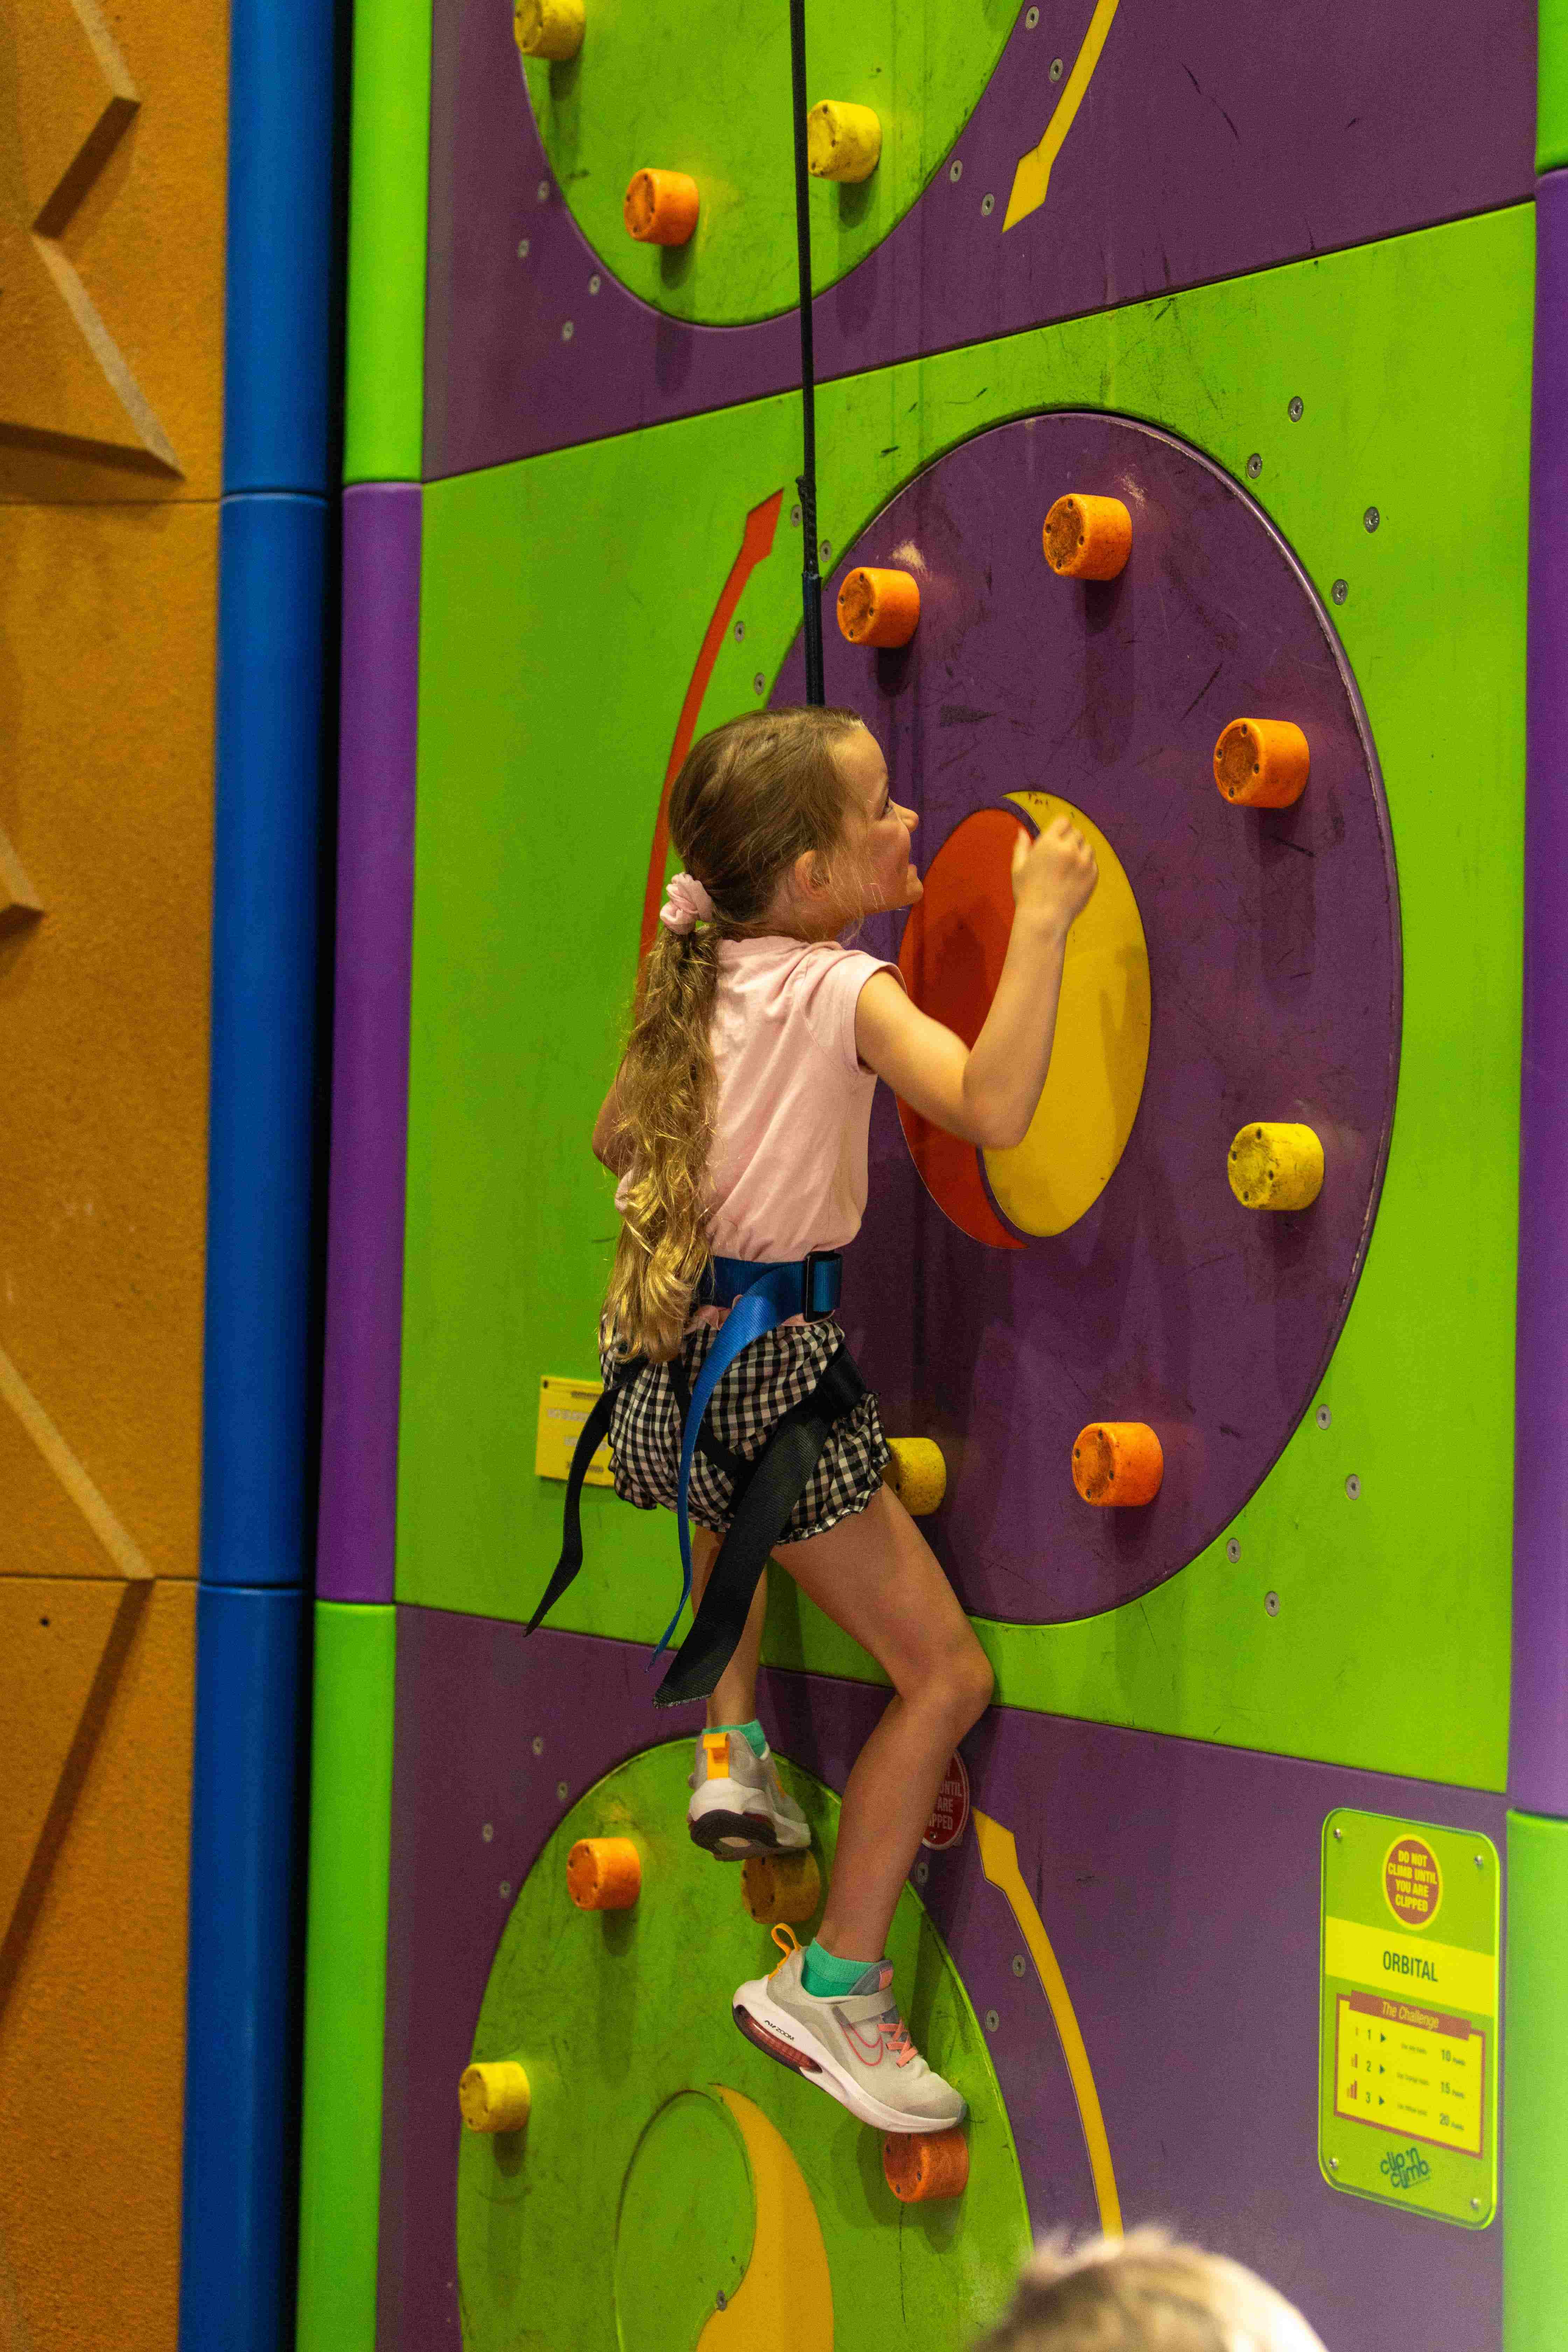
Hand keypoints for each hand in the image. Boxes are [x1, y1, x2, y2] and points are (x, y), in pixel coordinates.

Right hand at [1011, 813, 1097, 931]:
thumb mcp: (1018, 868)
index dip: (1060, 830)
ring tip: (1068, 869)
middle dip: (1070, 841)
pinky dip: (1086, 867)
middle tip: (1060, 858)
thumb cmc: (1027, 893)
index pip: (1064, 822)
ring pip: (1087, 847)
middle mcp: (1069, 849)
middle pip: (1077, 833)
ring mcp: (1083, 862)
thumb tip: (1022, 831)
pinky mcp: (1093, 876)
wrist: (1044, 919)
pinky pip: (1093, 863)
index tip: (1056, 840)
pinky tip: (1073, 879)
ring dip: (1080, 853)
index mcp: (1049, 842)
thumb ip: (1022, 846)